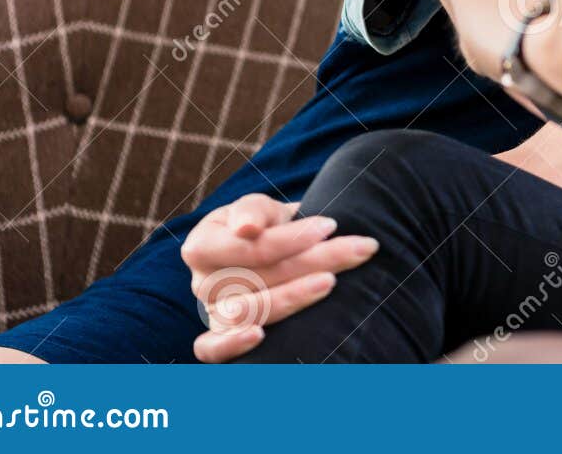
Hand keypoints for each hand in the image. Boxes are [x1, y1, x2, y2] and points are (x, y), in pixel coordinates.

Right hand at [180, 192, 379, 362]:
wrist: (266, 252)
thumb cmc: (264, 227)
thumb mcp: (261, 209)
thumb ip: (254, 211)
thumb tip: (246, 227)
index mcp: (203, 244)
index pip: (247, 246)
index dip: (289, 239)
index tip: (331, 225)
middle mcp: (202, 282)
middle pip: (258, 278)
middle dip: (314, 261)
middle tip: (359, 249)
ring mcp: (209, 314)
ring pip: (247, 312)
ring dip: (293, 297)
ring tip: (331, 281)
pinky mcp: (217, 339)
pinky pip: (211, 351)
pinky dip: (231, 346)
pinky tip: (259, 336)